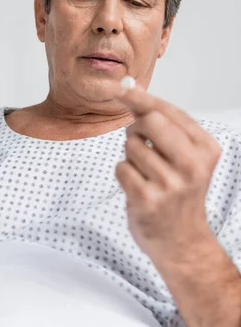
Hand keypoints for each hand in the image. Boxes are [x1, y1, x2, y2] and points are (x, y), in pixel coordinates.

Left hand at [114, 83, 220, 267]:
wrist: (181, 241)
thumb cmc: (179, 191)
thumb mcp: (183, 155)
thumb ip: (159, 121)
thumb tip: (130, 86)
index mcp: (206, 148)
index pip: (168, 111)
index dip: (140, 96)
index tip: (119, 85)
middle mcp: (193, 165)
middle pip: (149, 121)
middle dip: (137, 128)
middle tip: (142, 144)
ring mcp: (170, 184)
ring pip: (131, 146)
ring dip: (131, 156)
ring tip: (147, 174)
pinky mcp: (147, 199)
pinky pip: (121, 168)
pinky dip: (124, 174)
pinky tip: (138, 187)